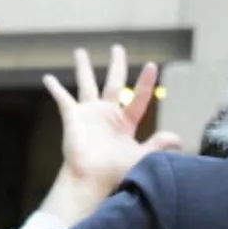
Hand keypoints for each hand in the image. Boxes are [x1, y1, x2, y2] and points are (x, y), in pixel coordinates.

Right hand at [41, 45, 181, 214]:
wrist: (90, 180)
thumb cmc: (114, 172)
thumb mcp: (140, 157)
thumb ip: (158, 145)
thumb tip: (179, 140)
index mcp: (125, 122)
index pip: (139, 97)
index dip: (146, 83)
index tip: (153, 65)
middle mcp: (108, 114)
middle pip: (113, 82)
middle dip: (116, 65)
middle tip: (117, 48)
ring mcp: (89, 114)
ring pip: (87, 84)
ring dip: (83, 68)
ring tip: (80, 51)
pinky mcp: (72, 117)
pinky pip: (63, 99)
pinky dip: (55, 88)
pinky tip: (48, 78)